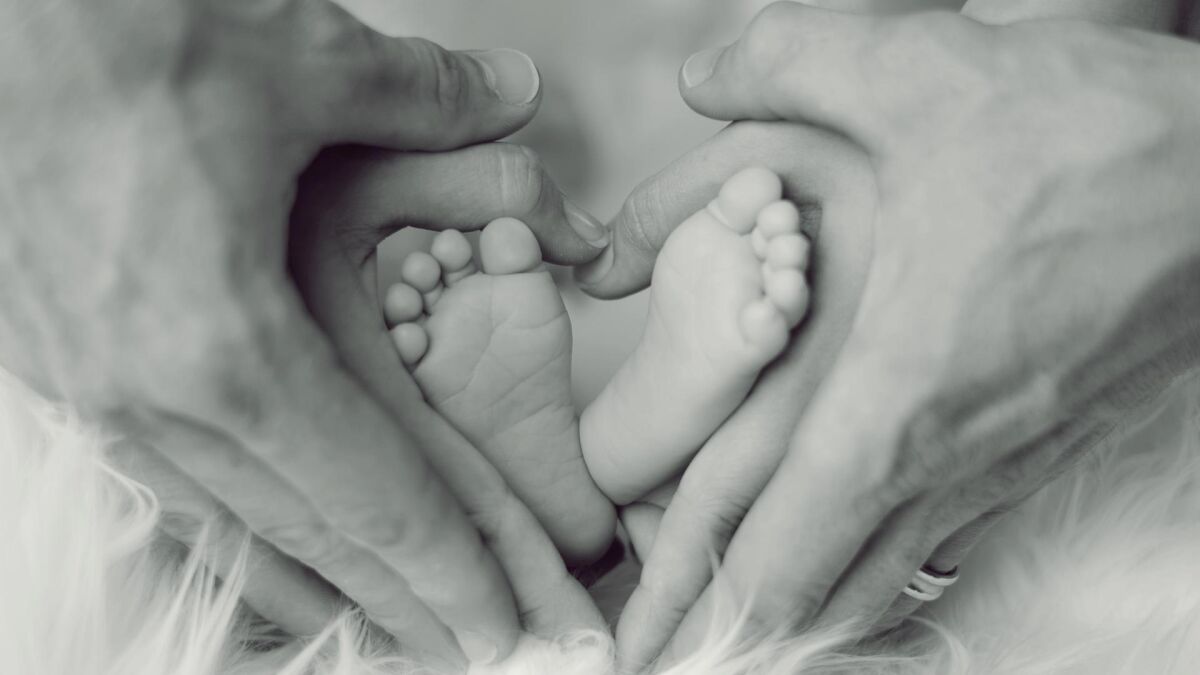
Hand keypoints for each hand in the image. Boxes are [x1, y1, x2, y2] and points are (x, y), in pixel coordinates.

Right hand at [0, 0, 605, 667]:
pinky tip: (264, 552)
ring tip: (387, 629)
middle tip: (476, 651)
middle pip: (311, 536)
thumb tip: (515, 93)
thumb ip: (429, 100)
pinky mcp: (54, 364)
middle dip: (404, 603)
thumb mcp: (301, 59)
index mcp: (229, 347)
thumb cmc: (116, 31)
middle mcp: (152, 396)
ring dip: (319, 585)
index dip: (455, 567)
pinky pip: (164, 483)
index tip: (507, 625)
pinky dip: (233, 531)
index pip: (376, 495)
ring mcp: (92, 390)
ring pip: (230, 526)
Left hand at [590, 4, 1199, 670]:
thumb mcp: (922, 70)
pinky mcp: (1038, 452)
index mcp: (891, 396)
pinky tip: (834, 556)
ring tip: (719, 622)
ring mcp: (1000, 469)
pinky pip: (931, 545)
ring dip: (791, 609)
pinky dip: (862, 569)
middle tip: (654, 653)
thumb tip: (698, 73)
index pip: (773, 551)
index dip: (691, 604)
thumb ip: (786, 62)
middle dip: (720, 630)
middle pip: (811, 598)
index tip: (641, 647)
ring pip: (875, 582)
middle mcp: (946, 460)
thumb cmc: (1092, 134)